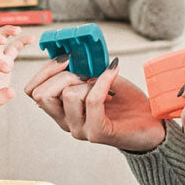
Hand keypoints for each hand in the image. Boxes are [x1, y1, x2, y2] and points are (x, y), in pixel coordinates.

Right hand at [25, 56, 165, 152]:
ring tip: (107, 85)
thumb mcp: (98, 80)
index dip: (44, 71)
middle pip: (42, 94)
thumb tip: (70, 51)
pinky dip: (103, 81)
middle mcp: (67, 122)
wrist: (152, 124)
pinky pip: (92, 100)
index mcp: (62, 110)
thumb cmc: (126, 102)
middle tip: (86, 73)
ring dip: (88, 82)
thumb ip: (80, 71)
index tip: (65, 58)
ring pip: (68, 95)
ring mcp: (81, 130)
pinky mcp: (97, 133)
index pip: (32, 91)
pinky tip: (114, 73)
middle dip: (63, 75)